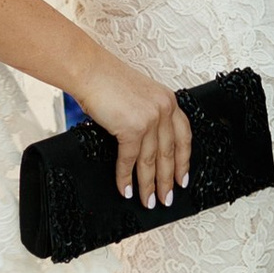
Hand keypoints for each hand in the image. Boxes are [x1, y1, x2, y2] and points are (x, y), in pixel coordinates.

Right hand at [72, 57, 190, 206]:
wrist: (89, 71)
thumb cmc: (107, 81)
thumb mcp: (138, 96)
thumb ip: (147, 116)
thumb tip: (143, 146)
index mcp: (169, 101)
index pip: (184, 137)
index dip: (183, 161)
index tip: (183, 178)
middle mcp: (164, 109)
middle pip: (168, 153)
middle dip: (168, 180)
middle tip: (167, 198)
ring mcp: (150, 119)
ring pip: (151, 161)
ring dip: (148, 185)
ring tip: (148, 201)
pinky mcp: (132, 127)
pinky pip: (129, 159)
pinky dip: (125, 177)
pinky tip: (125, 189)